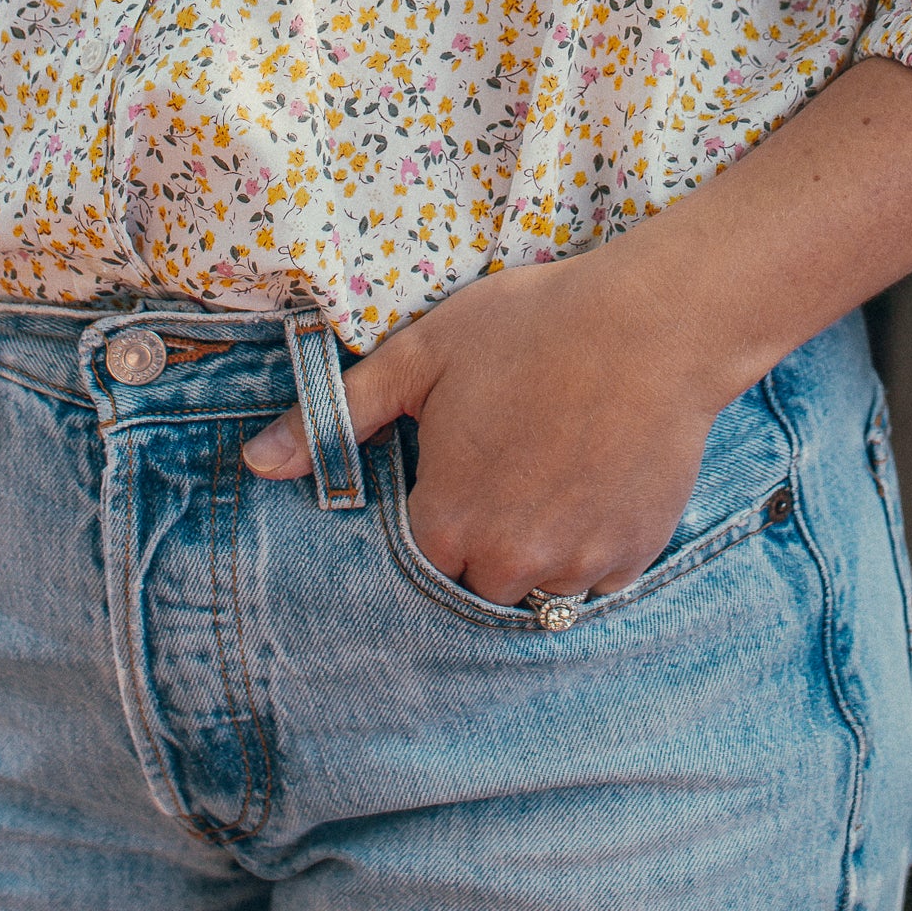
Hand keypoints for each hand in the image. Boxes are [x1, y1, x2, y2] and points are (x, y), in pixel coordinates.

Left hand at [244, 243, 725, 603]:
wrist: (655, 322)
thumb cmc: (533, 326)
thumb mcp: (423, 355)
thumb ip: (339, 416)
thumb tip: (255, 463)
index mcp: (447, 520)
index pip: (410, 563)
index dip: (424, 518)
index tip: (444, 479)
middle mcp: (508, 562)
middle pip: (472, 585)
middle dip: (476, 541)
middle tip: (499, 470)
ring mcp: (575, 565)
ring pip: (535, 590)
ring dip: (531, 552)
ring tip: (545, 475)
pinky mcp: (632, 556)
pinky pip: (594, 581)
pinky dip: (586, 549)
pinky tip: (589, 483)